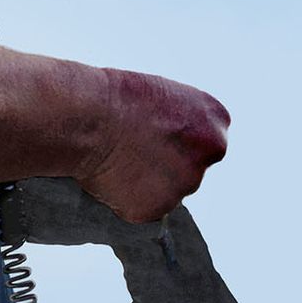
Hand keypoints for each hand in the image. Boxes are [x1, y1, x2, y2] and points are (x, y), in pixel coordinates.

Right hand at [76, 67, 229, 223]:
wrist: (87, 116)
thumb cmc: (115, 95)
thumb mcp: (163, 93)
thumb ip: (180, 121)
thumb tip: (169, 140)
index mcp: (214, 124)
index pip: (204, 142)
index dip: (174, 138)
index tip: (152, 132)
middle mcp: (209, 157)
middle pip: (188, 168)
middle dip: (164, 163)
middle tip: (132, 148)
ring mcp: (184, 186)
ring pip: (166, 190)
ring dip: (145, 182)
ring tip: (115, 159)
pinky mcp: (156, 209)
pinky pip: (141, 207)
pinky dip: (125, 197)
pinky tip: (108, 175)